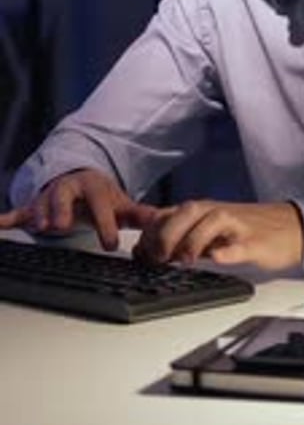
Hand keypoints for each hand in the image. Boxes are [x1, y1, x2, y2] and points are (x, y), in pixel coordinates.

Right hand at [0, 169, 158, 251]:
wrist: (80, 181)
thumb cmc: (100, 198)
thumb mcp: (121, 204)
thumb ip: (141, 214)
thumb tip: (166, 221)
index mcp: (93, 187)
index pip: (100, 204)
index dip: (106, 223)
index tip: (111, 244)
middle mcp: (68, 188)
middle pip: (63, 195)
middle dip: (62, 210)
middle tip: (61, 227)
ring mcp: (49, 197)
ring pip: (41, 203)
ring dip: (38, 214)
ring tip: (38, 227)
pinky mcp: (33, 207)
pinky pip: (18, 212)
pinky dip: (7, 219)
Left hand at [133, 199, 303, 270]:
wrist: (292, 227)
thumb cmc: (248, 230)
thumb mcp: (210, 232)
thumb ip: (184, 237)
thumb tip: (150, 250)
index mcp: (203, 211)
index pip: (170, 213)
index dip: (150, 232)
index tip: (138, 254)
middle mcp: (217, 212)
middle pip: (186, 212)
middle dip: (166, 233)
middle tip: (157, 259)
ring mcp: (238, 225)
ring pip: (212, 221)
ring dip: (194, 240)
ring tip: (185, 261)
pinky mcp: (257, 241)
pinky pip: (241, 244)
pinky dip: (228, 251)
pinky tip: (219, 258)